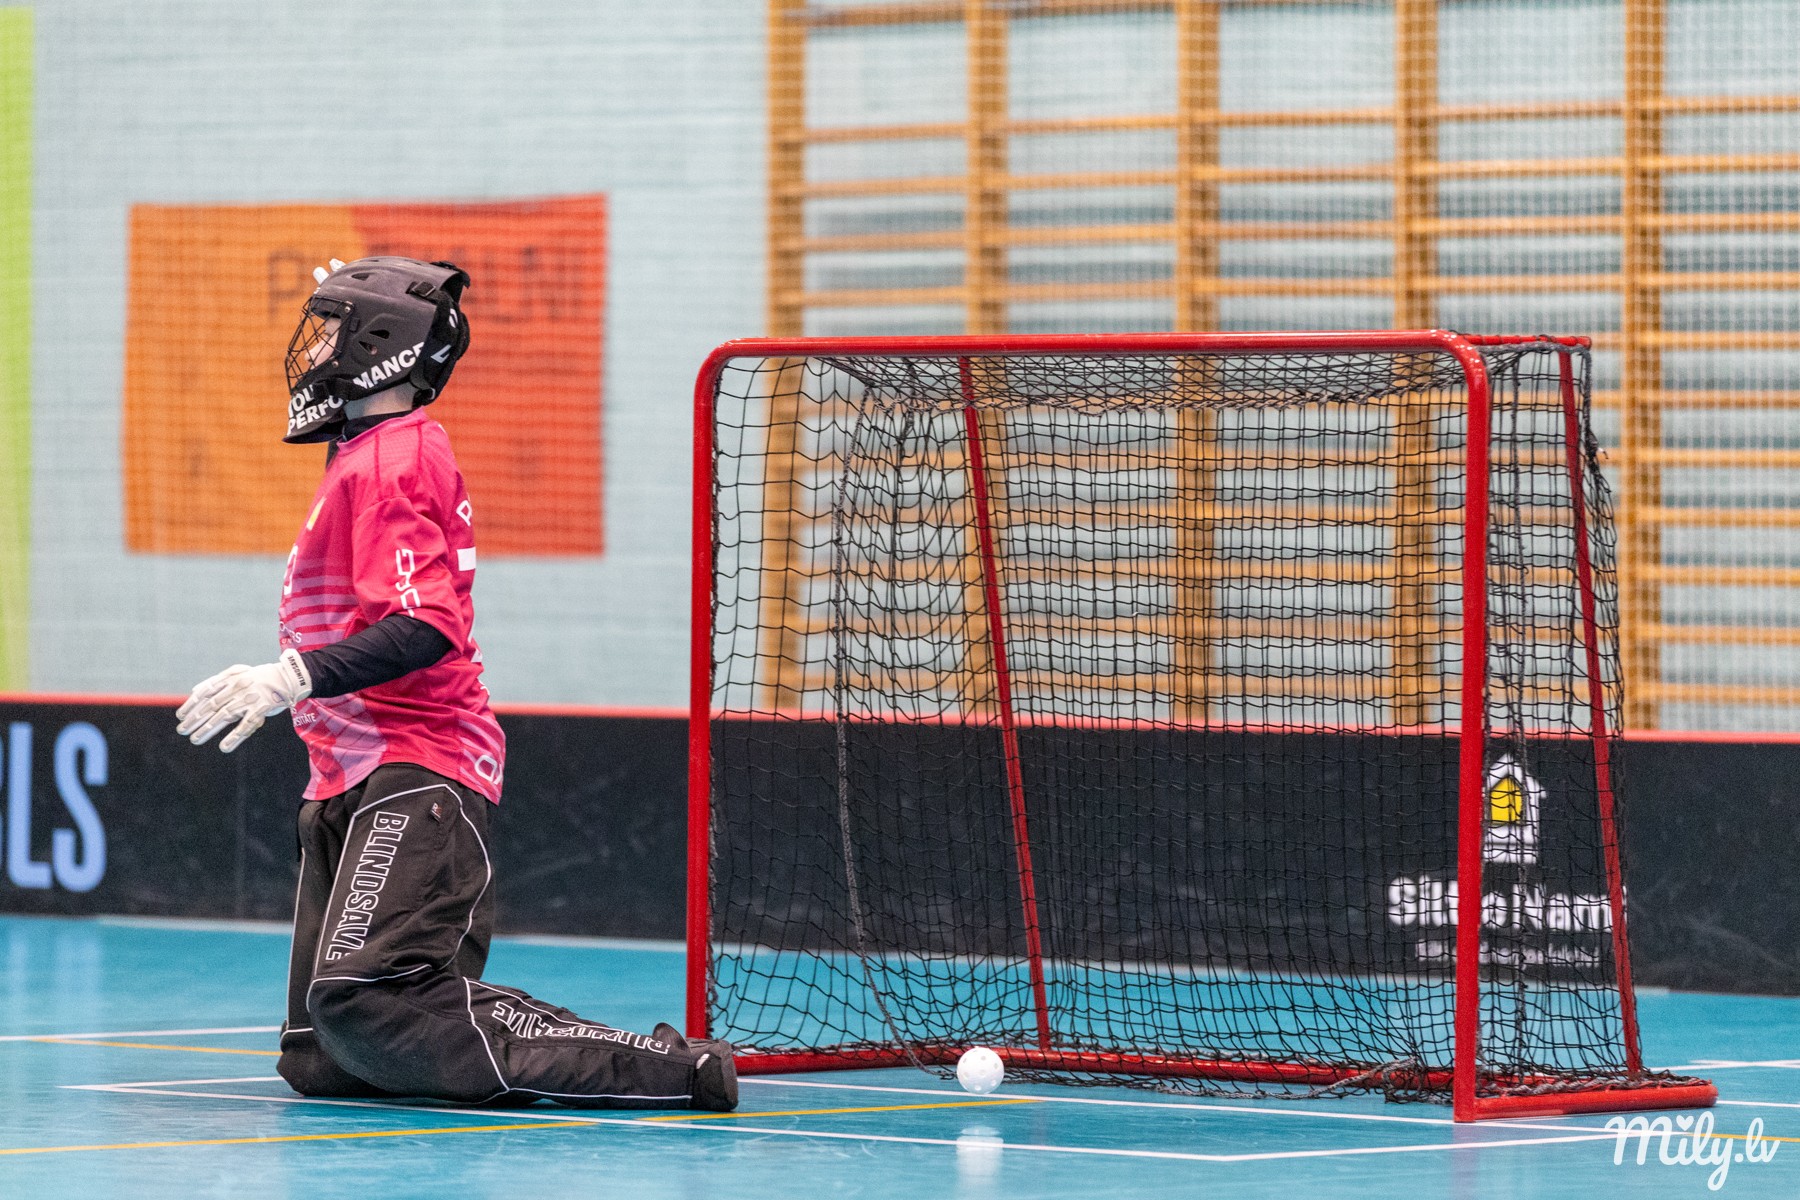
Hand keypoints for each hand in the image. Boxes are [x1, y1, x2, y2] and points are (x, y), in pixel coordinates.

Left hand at [176, 649, 312, 752]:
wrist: (289, 677)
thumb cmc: (260, 677)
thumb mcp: (237, 672)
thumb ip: (216, 681)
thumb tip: (195, 691)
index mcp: (230, 679)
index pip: (205, 693)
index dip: (191, 705)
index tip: (180, 716)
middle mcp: (237, 688)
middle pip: (212, 706)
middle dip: (195, 719)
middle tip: (182, 730)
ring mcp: (249, 699)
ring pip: (224, 716)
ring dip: (208, 729)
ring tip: (195, 740)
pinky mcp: (262, 709)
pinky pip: (246, 725)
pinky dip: (234, 736)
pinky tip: (224, 747)